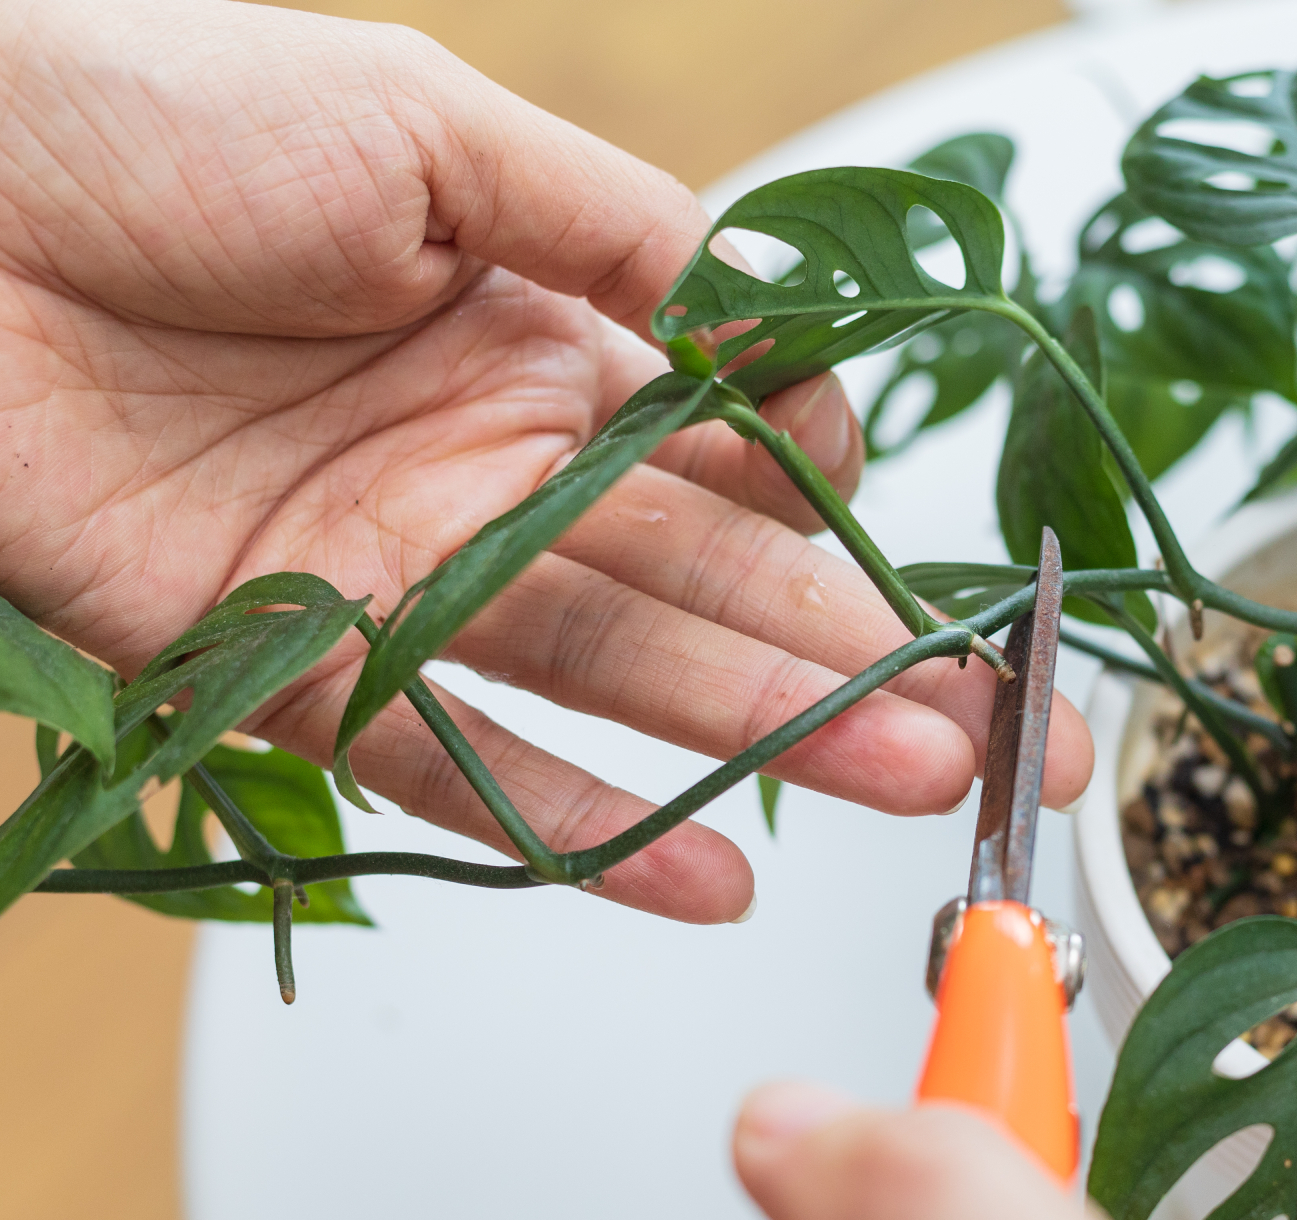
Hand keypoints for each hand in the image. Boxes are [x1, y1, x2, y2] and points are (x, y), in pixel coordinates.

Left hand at [0, 0, 1088, 919]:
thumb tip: (788, 335)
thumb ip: (629, 235)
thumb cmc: (147, 118)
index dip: (858, 529)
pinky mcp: (306, 672)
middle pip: (718, 589)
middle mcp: (498, 470)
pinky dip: (589, 823)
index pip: (745, 460)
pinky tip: (706, 872)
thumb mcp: (433, 128)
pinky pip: (472, 766)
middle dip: (869, 665)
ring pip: (631, 681)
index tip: (954, 589)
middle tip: (998, 737)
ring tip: (916, 787)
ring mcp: (413, 579)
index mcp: (547, 338)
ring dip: (777, 741)